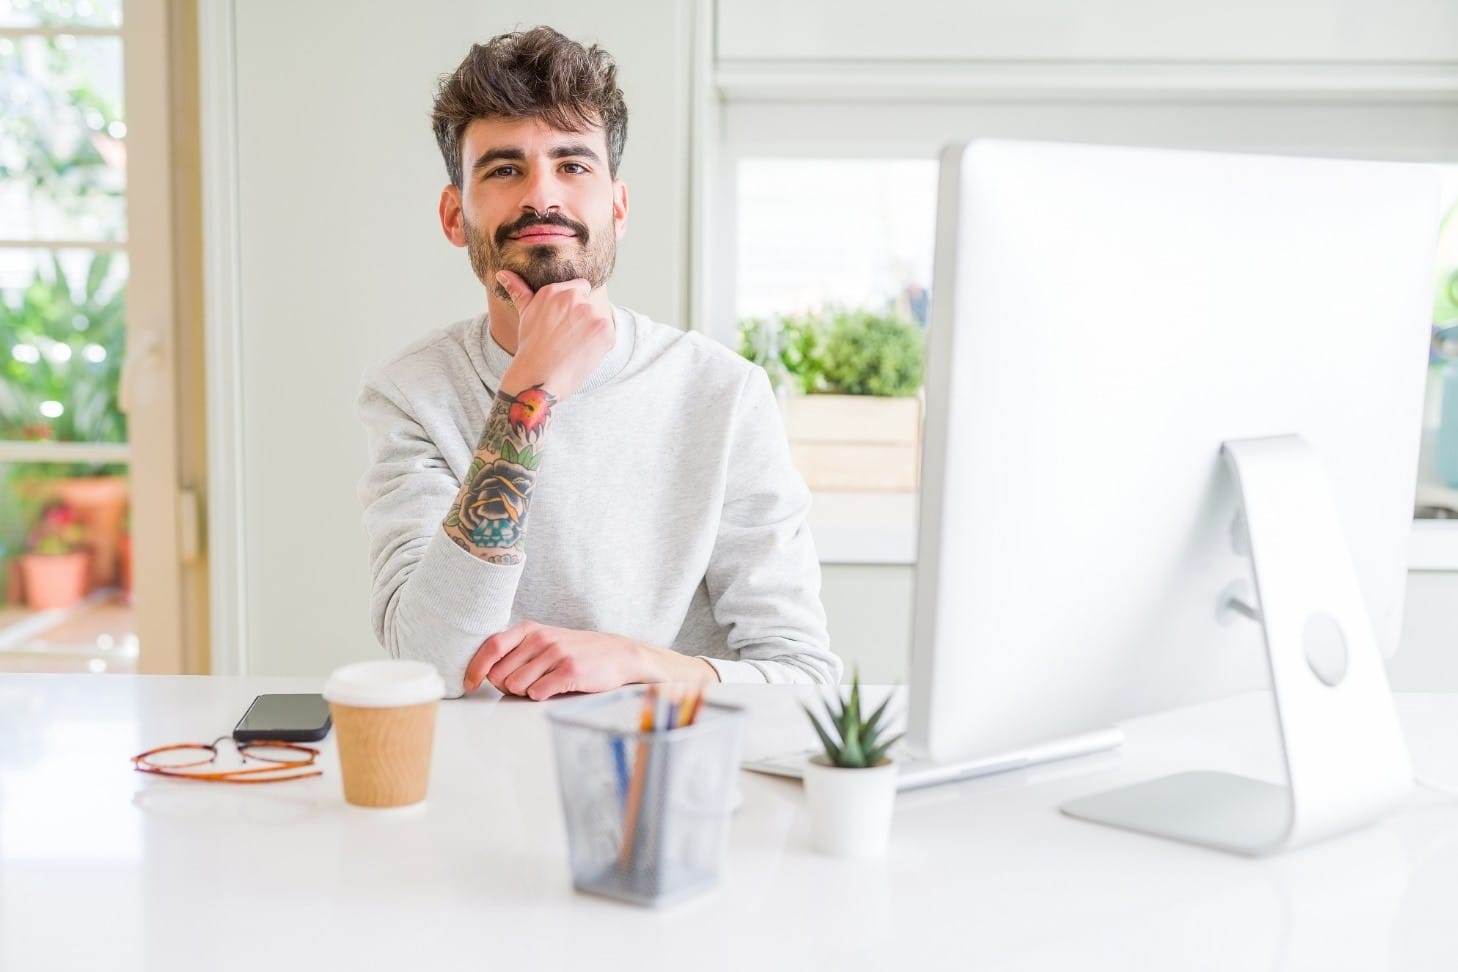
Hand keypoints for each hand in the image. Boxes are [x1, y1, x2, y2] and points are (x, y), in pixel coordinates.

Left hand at [462, 622, 716, 699]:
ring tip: (545, 684)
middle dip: (508, 685)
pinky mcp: (569, 671)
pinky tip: (556, 688)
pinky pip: (538, 693)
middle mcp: (540, 639)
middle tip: (529, 682)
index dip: (474, 668)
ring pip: (516, 686)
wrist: (618, 654)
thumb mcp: (544, 641)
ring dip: (526, 692)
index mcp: (529, 630)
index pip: (490, 647)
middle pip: (500, 674)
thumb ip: (515, 651)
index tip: (470, 685)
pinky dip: (542, 696)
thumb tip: (485, 674)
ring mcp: (555, 654)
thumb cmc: (576, 651)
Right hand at [495, 270, 614, 400]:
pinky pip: (608, 335)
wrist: (539, 378)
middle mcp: (574, 298)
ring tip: (573, 347)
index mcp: (555, 291)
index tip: (565, 323)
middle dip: (583, 319)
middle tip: (566, 338)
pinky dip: (600, 345)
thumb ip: (518, 290)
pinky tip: (583, 354)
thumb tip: (502, 273)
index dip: (574, 307)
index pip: (580, 288)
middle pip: (590, 304)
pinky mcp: (605, 330)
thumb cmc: (530, 347)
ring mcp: (591, 313)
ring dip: (592, 331)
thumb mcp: (525, 314)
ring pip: (599, 319)